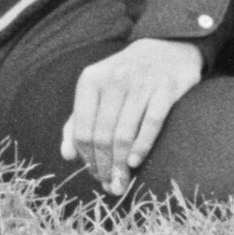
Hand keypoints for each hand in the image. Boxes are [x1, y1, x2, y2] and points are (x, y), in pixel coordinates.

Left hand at [62, 36, 204, 195]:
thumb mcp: (96, 91)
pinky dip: (142, 146)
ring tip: (122, 183)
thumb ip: (78, 121)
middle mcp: (114, 79)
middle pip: (102, 136)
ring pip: (124, 134)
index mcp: (91, 80)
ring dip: (121, 165)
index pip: (82, 130)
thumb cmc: (125, 78)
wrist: (165, 48)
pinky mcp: (166, 88)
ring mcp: (141, 83)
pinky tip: (136, 162)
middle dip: (105, 167)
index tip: (95, 175)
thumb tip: (67, 155)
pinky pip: (151, 123)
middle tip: (111, 186)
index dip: (87, 158)